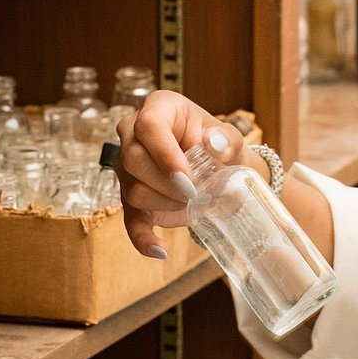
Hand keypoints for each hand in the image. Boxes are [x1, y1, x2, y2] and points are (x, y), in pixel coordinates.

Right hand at [114, 90, 244, 258]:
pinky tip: (160, 250)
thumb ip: (226, 140)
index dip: (164, 154)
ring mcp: (127, 166)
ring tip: (190, 203)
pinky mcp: (130, 196)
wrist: (217, 169)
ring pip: (131, 190)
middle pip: (132, 159)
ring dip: (164, 203)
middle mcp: (133, 133)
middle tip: (194, 193)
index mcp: (159, 108)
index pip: (148, 125)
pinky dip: (143, 238)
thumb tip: (214, 144)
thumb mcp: (230, 139)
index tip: (187, 179)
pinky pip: (129, 219)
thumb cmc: (219, 147)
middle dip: (165, 184)